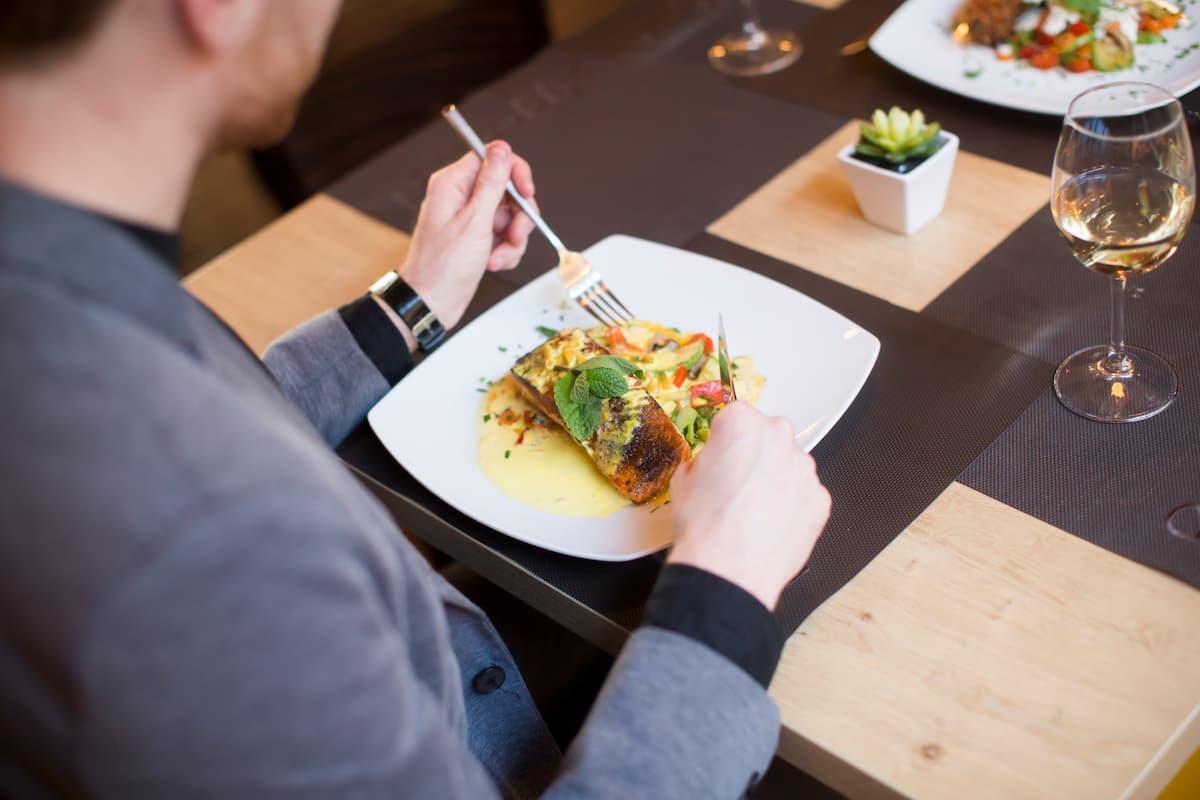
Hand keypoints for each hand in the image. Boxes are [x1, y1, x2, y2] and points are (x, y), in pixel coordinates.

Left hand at [399, 141, 535, 328]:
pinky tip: (495, 263)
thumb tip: (502, 149)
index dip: (514, 173)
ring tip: (499, 257)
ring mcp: (469, 218)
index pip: (491, 158)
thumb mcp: (474, 222)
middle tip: (517, 236)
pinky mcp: (476, 237)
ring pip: (509, 216)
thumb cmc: (443, 267)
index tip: (528, 194)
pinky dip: (506, 250)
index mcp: (452, 184)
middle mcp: (460, 197)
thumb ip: (491, 183)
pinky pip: (504, 234)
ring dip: (512, 239)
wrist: (431, 303)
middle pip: (506, 189)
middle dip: (518, 216)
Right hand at [667, 402, 830, 610]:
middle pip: (768, 435)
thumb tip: (712, 465)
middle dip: (755, 454)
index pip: (734, 417)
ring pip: (789, 465)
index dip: (724, 440)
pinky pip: (804, 494)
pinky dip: (791, 505)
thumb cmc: (705, 527)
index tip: (720, 456)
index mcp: (740, 423)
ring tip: (752, 511)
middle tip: (736, 484)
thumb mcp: (683, 480)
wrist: (728, 571)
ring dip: (775, 480)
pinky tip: (769, 524)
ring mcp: (803, 468)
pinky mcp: (820, 499)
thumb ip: (705, 460)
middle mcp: (778, 437)